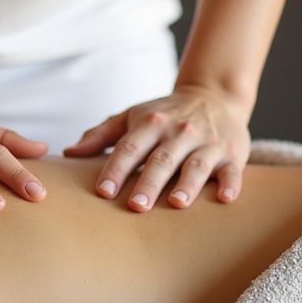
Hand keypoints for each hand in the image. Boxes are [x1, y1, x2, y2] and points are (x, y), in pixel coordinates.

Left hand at [63, 84, 251, 211]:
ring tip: (176, 204)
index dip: (116, 169)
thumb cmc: (164, 114)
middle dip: (148, 182)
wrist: (214, 95)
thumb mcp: (132, 116)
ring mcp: (208, 143)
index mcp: (151, 124)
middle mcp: (179, 132)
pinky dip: (230, 184)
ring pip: (196, 165)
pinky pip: (233, 170)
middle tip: (135, 206)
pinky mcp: (232, 153)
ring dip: (187, 184)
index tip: (103, 192)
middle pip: (161, 160)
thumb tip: (68, 153)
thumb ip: (101, 135)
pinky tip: (225, 199)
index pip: (129, 148)